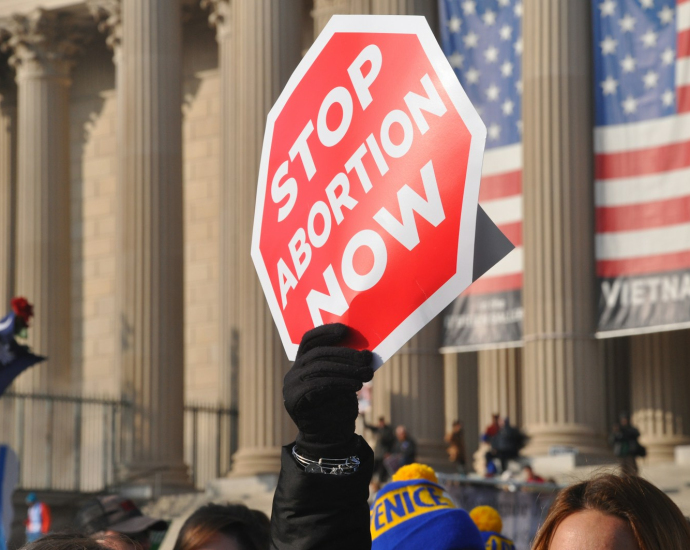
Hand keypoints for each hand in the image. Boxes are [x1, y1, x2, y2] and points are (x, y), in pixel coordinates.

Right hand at [283, 323, 372, 457]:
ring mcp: (291, 386)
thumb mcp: (344, 380)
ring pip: (319, 368)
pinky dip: (339, 383)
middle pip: (318, 354)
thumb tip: (366, 353)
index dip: (325, 332)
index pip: (309, 340)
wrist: (330, 438)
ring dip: (346, 369)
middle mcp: (293, 372)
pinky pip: (317, 385)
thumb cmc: (339, 406)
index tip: (345, 330)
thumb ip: (347, 365)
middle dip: (345, 354)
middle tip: (367, 359)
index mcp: (302, 363)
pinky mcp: (294, 400)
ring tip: (366, 375)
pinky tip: (355, 386)